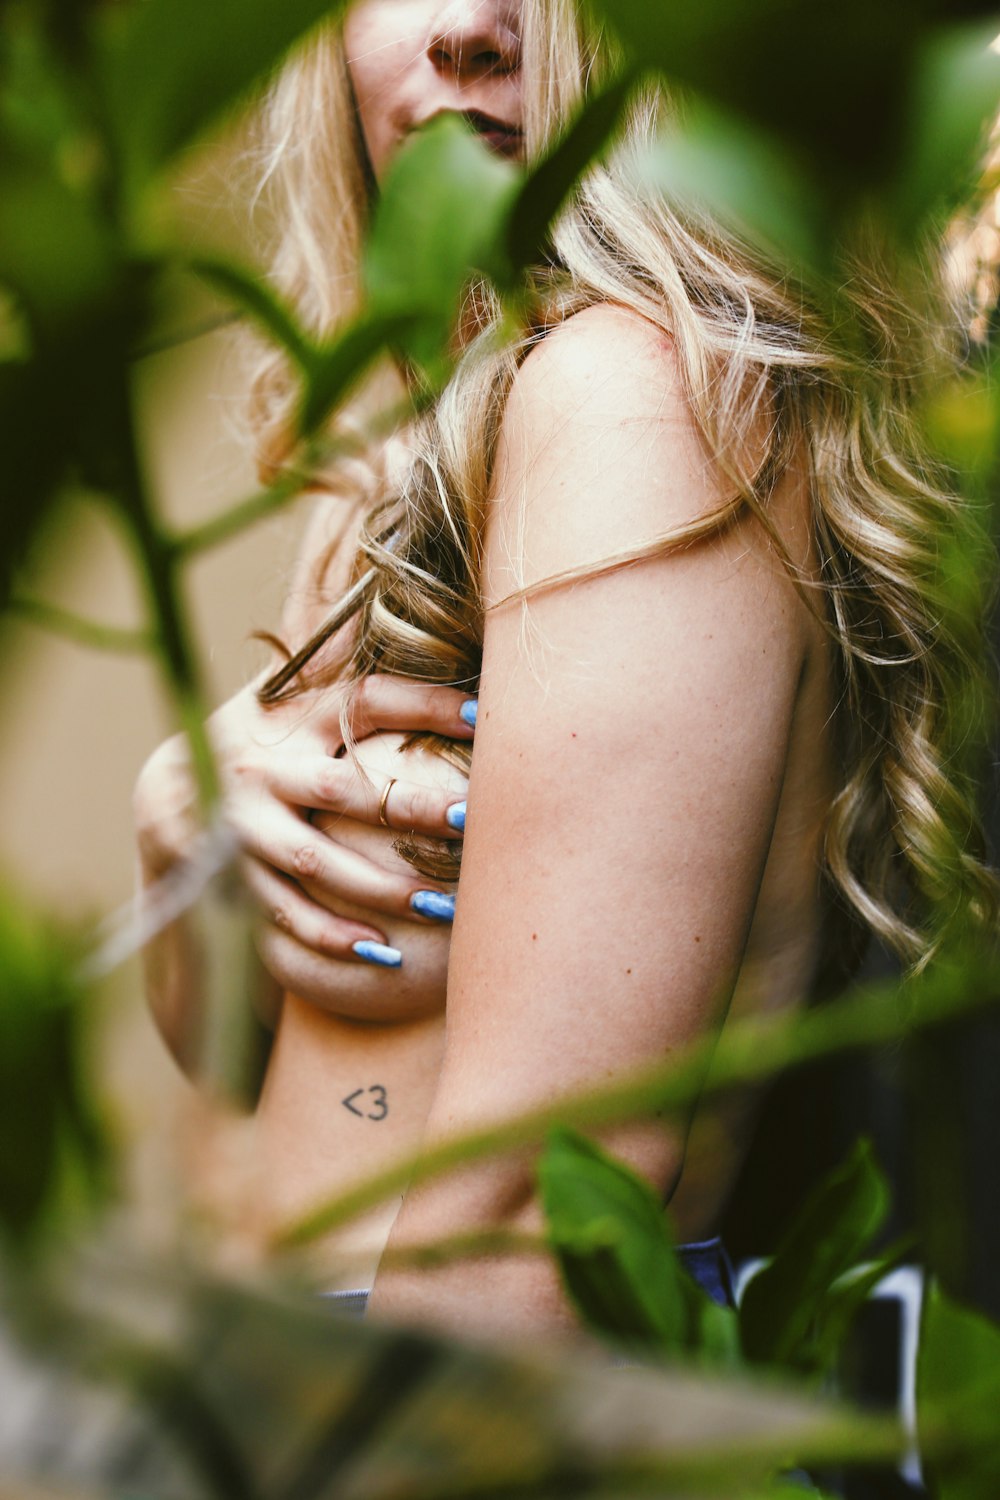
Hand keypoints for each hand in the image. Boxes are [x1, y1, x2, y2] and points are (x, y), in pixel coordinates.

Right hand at [134, 674, 474, 1002]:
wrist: (172, 799)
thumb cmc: (272, 746)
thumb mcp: (304, 703)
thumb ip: (360, 680)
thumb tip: (440, 642)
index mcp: (293, 714)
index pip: (364, 699)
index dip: (424, 704)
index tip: (484, 718)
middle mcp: (264, 765)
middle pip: (344, 787)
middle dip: (410, 806)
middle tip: (471, 822)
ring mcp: (241, 824)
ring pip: (313, 859)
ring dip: (379, 887)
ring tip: (442, 907)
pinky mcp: (229, 876)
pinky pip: (283, 912)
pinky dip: (330, 935)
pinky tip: (381, 953)